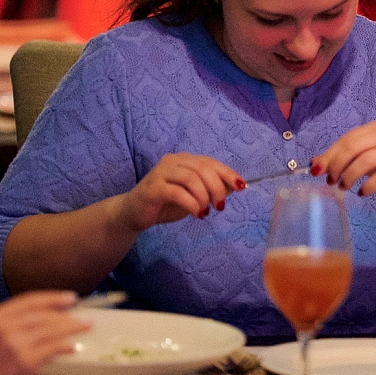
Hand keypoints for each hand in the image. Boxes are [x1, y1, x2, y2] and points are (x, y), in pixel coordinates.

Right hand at [0, 292, 91, 374]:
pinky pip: (54, 347)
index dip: (53, 298)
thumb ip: (10, 325)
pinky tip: (72, 347)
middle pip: (45, 314)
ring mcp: (15, 343)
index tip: (69, 298)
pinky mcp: (25, 361)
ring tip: (85, 327)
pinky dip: (66, 346)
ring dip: (73, 327)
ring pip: (53, 329)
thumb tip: (43, 318)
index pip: (30, 300)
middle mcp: (4, 326)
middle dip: (67, 315)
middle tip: (83, 316)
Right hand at [121, 152, 242, 231]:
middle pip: (203, 169)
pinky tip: (197, 214)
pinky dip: (192, 204)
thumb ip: (212, 188)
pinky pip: (179, 193)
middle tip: (220, 206)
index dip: (228, 173)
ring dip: (204, 197)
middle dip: (217, 188)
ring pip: (192, 179)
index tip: (241, 187)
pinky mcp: (153, 188)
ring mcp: (162, 172)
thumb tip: (236, 186)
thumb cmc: (167, 203)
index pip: (211, 162)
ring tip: (206, 211)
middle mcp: (173, 161)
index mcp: (185, 160)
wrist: (134, 213)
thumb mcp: (195, 195)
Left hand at [312, 120, 375, 198]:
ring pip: (365, 160)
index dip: (329, 154)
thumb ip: (345, 157)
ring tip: (345, 187)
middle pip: (353, 146)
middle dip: (337, 165)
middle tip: (331, 181)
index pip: (346, 138)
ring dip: (350, 176)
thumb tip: (314, 163)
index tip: (316, 170)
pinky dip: (368, 186)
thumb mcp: (367, 156)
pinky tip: (363, 193)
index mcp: (375, 127)